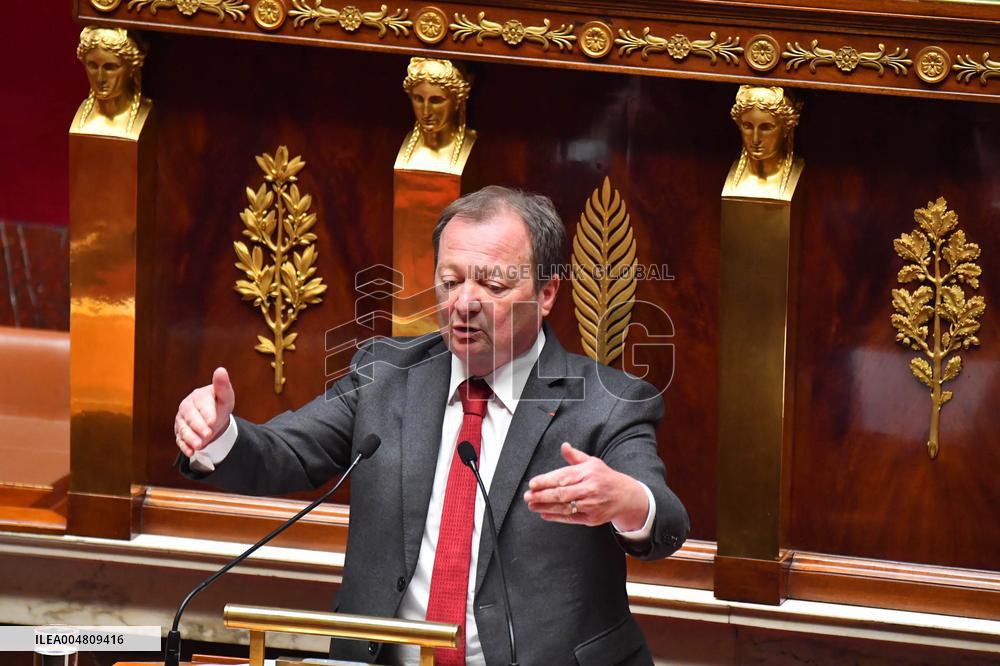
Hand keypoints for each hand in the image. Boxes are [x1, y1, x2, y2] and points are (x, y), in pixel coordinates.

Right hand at [174, 367, 234, 457]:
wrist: (212, 419)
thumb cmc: (219, 405)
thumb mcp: (225, 396)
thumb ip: (223, 385)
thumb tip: (221, 370)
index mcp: (198, 396)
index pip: (201, 404)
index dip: (207, 413)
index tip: (213, 421)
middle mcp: (187, 407)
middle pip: (191, 417)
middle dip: (198, 426)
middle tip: (208, 434)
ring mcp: (181, 420)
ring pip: (183, 429)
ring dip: (191, 438)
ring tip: (199, 446)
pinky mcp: (179, 432)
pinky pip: (180, 440)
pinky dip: (185, 446)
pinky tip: (191, 452)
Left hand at [524, 442, 648, 529]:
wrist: (626, 496)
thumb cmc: (605, 478)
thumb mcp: (592, 463)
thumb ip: (575, 456)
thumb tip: (564, 446)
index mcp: (588, 473)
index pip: (563, 476)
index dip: (546, 481)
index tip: (532, 484)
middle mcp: (590, 488)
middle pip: (561, 493)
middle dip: (542, 495)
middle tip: (527, 496)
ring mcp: (591, 505)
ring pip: (564, 507)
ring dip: (545, 507)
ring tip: (531, 505)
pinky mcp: (592, 518)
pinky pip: (570, 518)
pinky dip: (555, 517)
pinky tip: (544, 513)